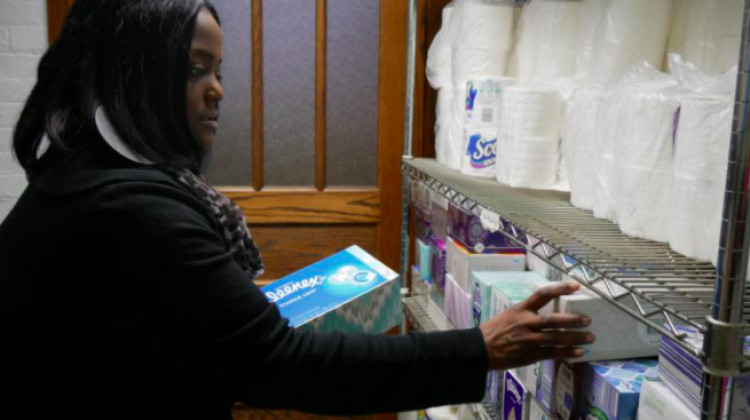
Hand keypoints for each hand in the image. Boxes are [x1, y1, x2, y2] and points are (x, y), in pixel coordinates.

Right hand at [479, 281, 593, 370]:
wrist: (480, 349)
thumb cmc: (494, 331)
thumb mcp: (508, 315)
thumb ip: (526, 313)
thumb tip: (546, 313)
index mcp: (520, 309)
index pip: (542, 294)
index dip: (560, 288)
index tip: (576, 285)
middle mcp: (525, 322)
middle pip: (553, 319)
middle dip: (573, 320)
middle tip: (588, 320)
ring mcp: (528, 339)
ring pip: (556, 337)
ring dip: (575, 338)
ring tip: (589, 337)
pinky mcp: (529, 355)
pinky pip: (552, 353)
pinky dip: (567, 353)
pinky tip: (579, 353)